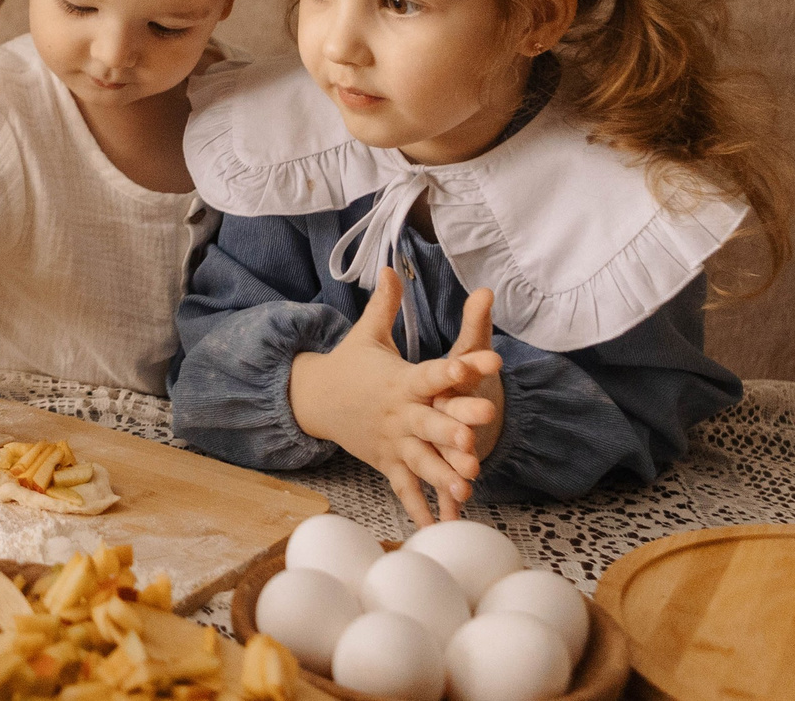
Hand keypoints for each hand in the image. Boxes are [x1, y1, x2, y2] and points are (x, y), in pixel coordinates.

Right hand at [288, 271, 503, 528]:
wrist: (316, 399)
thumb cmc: (350, 363)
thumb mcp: (367, 333)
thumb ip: (385, 305)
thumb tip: (391, 266)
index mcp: (399, 381)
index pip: (431, 372)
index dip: (454, 368)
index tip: (478, 364)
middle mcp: (398, 414)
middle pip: (428, 421)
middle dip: (452, 427)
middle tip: (477, 432)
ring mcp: (392, 442)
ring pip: (421, 460)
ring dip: (443, 473)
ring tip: (469, 484)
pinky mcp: (388, 463)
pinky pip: (406, 489)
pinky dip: (423, 508)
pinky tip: (443, 528)